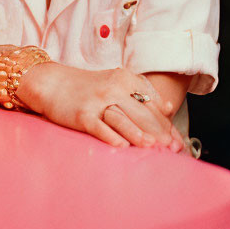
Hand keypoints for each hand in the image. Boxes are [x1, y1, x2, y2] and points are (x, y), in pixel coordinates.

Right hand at [17, 63, 184, 150]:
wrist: (51, 83)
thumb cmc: (86, 87)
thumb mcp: (114, 82)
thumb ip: (140, 91)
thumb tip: (168, 107)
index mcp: (124, 78)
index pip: (151, 103)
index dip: (167, 123)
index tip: (178, 142)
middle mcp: (112, 88)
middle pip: (140, 112)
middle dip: (158, 132)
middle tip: (173, 149)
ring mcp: (97, 101)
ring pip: (122, 118)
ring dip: (139, 134)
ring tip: (153, 147)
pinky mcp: (82, 114)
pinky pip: (99, 127)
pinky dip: (111, 137)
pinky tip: (122, 147)